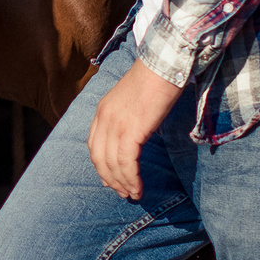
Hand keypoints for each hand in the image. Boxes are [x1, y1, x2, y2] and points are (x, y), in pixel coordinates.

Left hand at [88, 58, 181, 201]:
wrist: (164, 65)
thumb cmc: (155, 79)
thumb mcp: (133, 100)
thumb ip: (128, 118)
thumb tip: (136, 136)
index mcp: (102, 110)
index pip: (94, 145)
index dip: (101, 166)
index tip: (111, 179)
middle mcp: (103, 118)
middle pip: (99, 158)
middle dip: (110, 179)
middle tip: (123, 192)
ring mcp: (115, 124)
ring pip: (112, 164)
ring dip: (122, 183)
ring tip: (133, 195)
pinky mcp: (130, 130)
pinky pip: (126, 162)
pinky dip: (131, 178)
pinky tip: (138, 188)